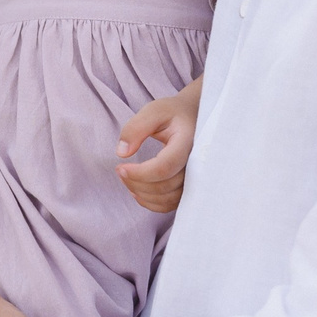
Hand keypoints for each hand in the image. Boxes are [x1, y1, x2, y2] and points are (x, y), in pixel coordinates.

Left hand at [115, 78, 201, 213]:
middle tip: (119, 171)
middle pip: (164, 186)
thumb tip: (122, 153)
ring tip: (126, 179)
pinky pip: (171, 205)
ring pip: (168, 199)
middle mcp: (197, 164)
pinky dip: (151, 203)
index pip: (165, 167)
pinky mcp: (191, 187)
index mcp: (188, 142)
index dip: (140, 173)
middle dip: (136, 182)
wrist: (195, 118)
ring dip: (142, 194)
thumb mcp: (153, 111)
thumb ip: (136, 128)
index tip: (120, 167)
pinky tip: (137, 190)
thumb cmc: (173, 114)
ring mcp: (196, 178)